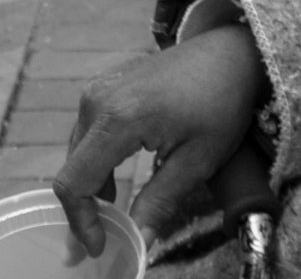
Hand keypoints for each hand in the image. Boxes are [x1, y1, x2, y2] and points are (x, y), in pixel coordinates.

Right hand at [53, 25, 271, 255]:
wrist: (228, 54)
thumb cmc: (220, 103)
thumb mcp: (196, 161)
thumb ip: (160, 203)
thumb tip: (138, 242)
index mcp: (117, 119)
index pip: (75, 182)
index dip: (81, 221)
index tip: (99, 246)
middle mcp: (97, 100)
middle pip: (72, 168)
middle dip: (84, 209)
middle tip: (104, 239)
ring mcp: (98, 89)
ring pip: (77, 152)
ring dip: (90, 186)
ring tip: (111, 214)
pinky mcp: (104, 86)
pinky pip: (87, 133)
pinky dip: (95, 162)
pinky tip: (115, 180)